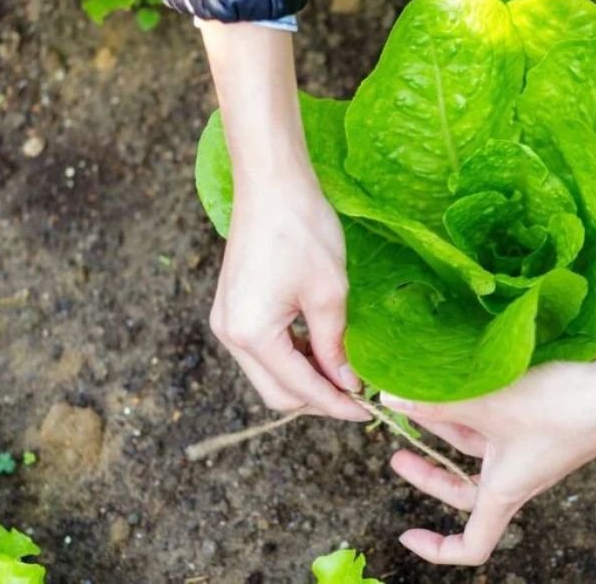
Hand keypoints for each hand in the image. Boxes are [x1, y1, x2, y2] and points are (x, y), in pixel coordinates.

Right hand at [199, 20, 367, 421]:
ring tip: (345, 376)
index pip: (298, 388)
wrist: (272, 184)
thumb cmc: (303, 231)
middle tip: (359, 396)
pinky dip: (292, 358)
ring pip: (268, 373)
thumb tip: (347, 384)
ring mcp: (227, 320)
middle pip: (277, 391)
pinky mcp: (232, 307)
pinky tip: (322, 351)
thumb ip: (336, 346)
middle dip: (318, 399)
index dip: (336, 404)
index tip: (368, 410)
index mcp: (251, 334)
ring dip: (305, 380)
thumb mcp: (330, 293)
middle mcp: (230, 334)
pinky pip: (263, 350)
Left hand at [380, 275, 595, 564]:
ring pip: (477, 454)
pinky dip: (471, 413)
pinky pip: (495, 429)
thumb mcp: (490, 405)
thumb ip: (437, 402)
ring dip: (446, 434)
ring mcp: (530, 453)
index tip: (406, 533)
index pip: (471, 545)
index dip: (437, 549)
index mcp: (505, 492)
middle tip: (397, 455)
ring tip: (415, 403)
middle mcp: (517, 478)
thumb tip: (389, 399)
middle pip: (464, 494)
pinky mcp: (540, 425)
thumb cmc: (561, 408)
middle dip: (429, 476)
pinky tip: (455, 384)